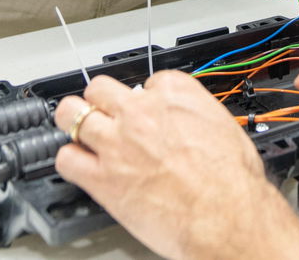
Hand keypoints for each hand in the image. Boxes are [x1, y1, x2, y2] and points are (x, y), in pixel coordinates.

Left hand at [54, 73, 298, 259]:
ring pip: (73, 115)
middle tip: (102, 111)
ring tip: (77, 131)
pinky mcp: (101, 178)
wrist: (225, 216)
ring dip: (74, 122)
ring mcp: (116, 143)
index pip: (148, 81)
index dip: (144, 98)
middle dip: (100, 99)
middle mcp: (141, 112)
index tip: (145, 109)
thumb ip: (196, 116)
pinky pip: (66, 159)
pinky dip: (69, 161)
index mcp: (175, 95)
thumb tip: (191, 122)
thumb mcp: (223, 127)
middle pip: (101, 88)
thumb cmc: (232, 181)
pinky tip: (78, 166)